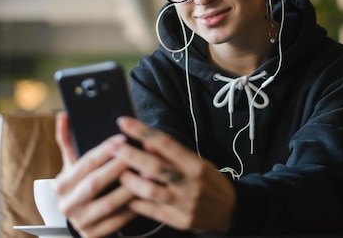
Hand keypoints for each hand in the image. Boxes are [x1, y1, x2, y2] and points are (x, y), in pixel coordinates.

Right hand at [54, 112, 136, 237]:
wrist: (78, 218)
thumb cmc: (78, 184)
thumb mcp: (71, 165)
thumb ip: (68, 141)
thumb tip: (63, 114)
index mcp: (60, 185)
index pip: (83, 164)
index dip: (103, 151)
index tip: (122, 139)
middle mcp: (67, 205)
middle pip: (95, 183)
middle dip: (118, 167)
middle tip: (138, 154)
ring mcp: (80, 222)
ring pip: (109, 203)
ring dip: (130, 187)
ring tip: (148, 173)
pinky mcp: (94, 235)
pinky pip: (118, 220)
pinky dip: (134, 207)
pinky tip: (147, 194)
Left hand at [113, 117, 235, 232]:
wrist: (230, 212)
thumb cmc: (211, 182)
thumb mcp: (198, 162)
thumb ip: (173, 154)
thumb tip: (147, 143)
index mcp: (196, 165)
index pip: (165, 143)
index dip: (143, 132)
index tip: (125, 122)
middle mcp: (189, 183)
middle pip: (154, 167)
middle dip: (130, 155)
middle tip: (113, 146)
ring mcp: (183, 204)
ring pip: (150, 191)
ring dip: (130, 181)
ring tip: (119, 173)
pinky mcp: (178, 221)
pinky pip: (151, 211)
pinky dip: (136, 202)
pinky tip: (127, 196)